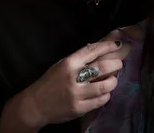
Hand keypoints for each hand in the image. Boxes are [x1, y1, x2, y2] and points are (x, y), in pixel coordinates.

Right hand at [1, 40, 123, 130]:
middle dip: (116, 64)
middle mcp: (73, 77)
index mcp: (69, 63)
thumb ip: (79, 59)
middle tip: (119, 64)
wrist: (35, 106)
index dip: (108, 46)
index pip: (92, 50)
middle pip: (103, 67)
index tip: (118, 45)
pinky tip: (104, 93)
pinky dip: (106, 95)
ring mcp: (77, 94)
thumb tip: (99, 49)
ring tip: (112, 80)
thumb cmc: (49, 82)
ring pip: (105, 86)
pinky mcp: (79, 108)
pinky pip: (100, 100)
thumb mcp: (61, 65)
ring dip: (113, 81)